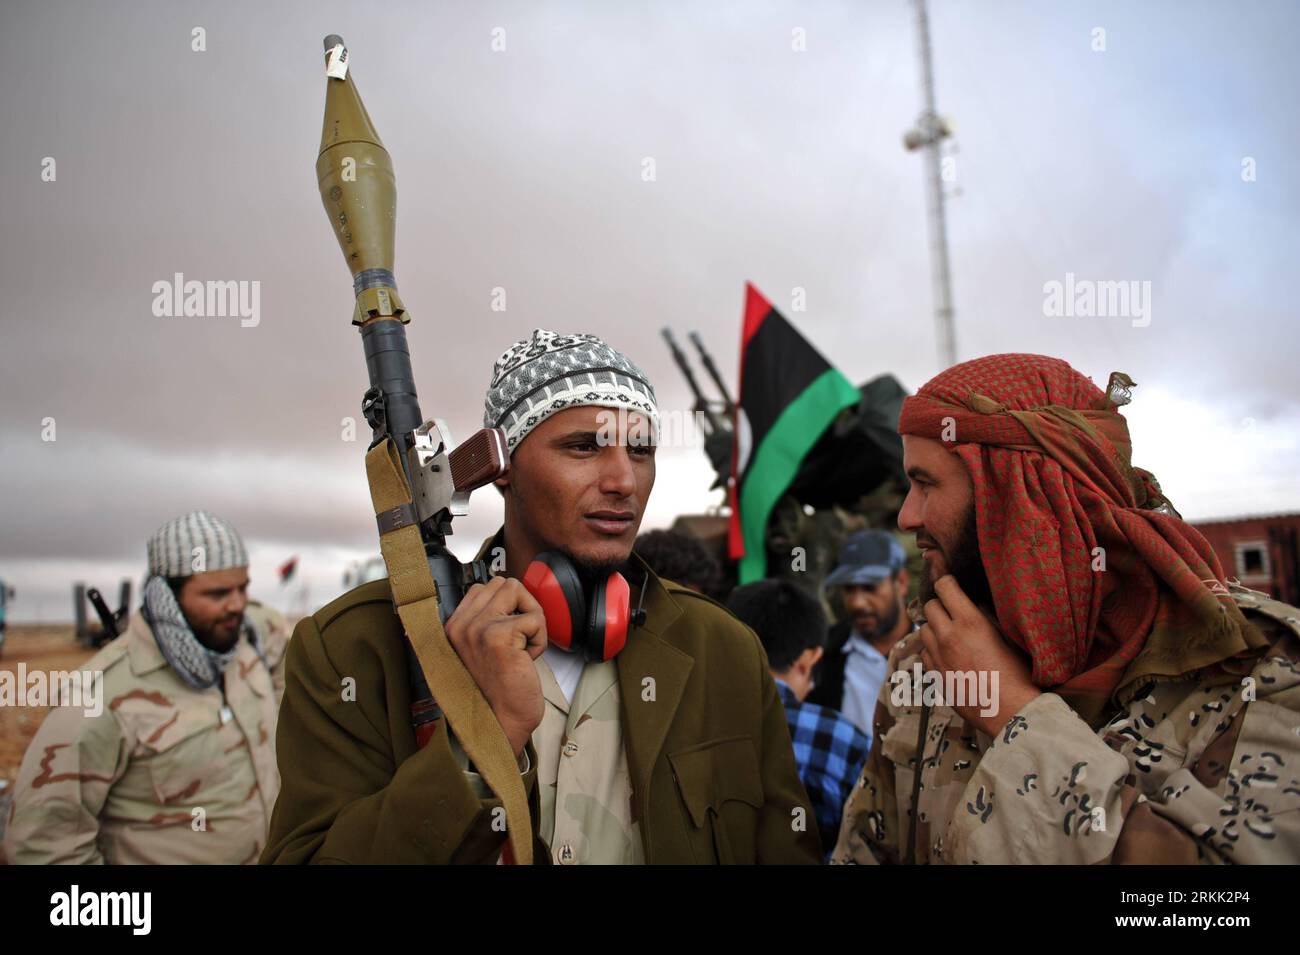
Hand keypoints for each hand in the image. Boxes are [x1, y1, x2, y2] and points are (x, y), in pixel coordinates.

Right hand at [444, 576, 546, 755]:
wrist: (500, 724)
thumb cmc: (498, 691)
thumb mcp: (482, 649)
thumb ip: (488, 621)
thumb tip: (512, 594)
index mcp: (454, 625)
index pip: (485, 586)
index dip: (508, 606)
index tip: (510, 636)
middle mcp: (461, 624)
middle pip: (504, 583)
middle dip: (522, 607)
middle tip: (520, 640)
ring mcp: (477, 628)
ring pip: (518, 590)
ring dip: (531, 619)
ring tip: (522, 648)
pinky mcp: (499, 636)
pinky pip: (534, 618)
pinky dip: (539, 639)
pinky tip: (526, 661)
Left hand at [918, 575, 1039, 736]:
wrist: (1009, 712)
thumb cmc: (1017, 674)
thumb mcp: (1007, 637)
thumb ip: (986, 617)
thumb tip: (974, 604)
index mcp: (969, 621)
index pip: (944, 587)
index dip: (947, 583)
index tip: (951, 585)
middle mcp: (948, 635)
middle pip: (930, 607)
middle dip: (940, 606)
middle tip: (953, 612)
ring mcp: (938, 656)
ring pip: (923, 630)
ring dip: (934, 628)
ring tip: (951, 634)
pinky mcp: (934, 674)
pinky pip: (925, 653)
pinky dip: (933, 649)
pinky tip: (949, 655)